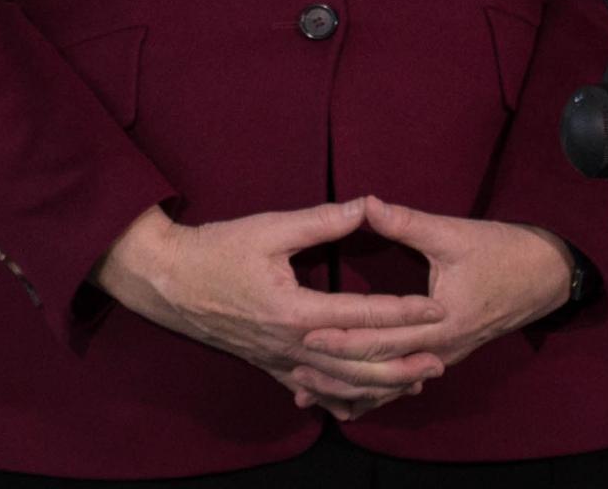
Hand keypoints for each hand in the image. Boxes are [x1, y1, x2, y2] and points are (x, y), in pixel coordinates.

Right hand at [96, 200, 449, 420]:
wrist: (166, 280)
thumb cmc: (214, 250)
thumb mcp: (267, 228)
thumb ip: (320, 221)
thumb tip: (365, 205)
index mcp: (295, 309)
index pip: (363, 315)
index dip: (404, 311)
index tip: (438, 307)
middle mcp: (291, 343)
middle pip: (360, 363)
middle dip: (404, 362)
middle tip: (442, 359)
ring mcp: (278, 359)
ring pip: (340, 384)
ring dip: (381, 385)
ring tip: (415, 381)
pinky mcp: (267, 364)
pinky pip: (312, 389)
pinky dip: (342, 398)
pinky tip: (363, 402)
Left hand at [295, 197, 572, 387]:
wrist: (546, 276)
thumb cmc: (502, 251)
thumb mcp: (453, 233)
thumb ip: (406, 222)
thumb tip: (365, 204)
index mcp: (442, 321)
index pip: (384, 336)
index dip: (344, 336)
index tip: (306, 334)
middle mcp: (442, 348)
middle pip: (382, 366)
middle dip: (339, 369)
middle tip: (295, 369)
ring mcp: (445, 355)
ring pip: (393, 382)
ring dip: (352, 388)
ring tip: (308, 393)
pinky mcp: (444, 354)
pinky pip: (406, 379)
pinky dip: (376, 390)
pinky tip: (348, 400)